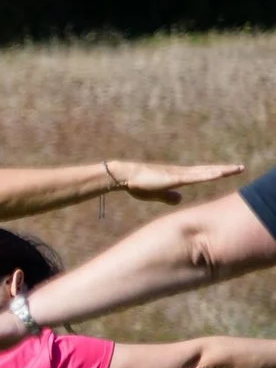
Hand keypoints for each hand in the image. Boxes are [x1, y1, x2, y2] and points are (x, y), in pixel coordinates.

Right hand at [108, 161, 242, 204]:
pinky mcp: (175, 177)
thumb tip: (180, 199)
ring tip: (236, 169)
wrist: (126, 176)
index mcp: (178, 177)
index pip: (201, 174)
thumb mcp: (156, 194)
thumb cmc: (138, 184)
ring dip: (221, 171)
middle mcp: (182, 173)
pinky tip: (219, 175)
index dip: (215, 173)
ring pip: (205, 172)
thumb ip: (169, 196)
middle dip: (225, 169)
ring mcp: (179, 174)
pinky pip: (195, 177)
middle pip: (207, 171)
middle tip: (241, 167)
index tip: (228, 172)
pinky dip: (208, 175)